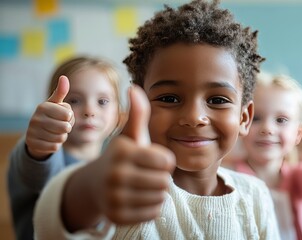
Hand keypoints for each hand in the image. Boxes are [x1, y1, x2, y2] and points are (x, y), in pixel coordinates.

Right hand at [25, 76, 73, 159]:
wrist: (37, 133)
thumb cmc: (51, 115)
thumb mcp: (56, 104)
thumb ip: (61, 92)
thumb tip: (64, 77)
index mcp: (43, 107)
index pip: (69, 115)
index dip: (70, 118)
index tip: (63, 116)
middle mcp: (35, 118)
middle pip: (65, 128)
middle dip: (67, 128)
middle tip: (60, 125)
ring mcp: (32, 132)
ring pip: (61, 138)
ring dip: (62, 137)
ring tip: (55, 132)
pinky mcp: (33, 144)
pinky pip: (55, 147)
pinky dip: (56, 145)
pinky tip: (49, 139)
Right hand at [91, 85, 175, 224]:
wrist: (95, 185)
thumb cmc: (121, 156)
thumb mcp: (129, 135)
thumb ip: (138, 113)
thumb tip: (135, 87)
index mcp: (122, 153)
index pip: (167, 161)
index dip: (164, 160)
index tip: (153, 159)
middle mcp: (115, 176)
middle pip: (165, 181)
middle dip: (161, 176)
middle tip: (148, 173)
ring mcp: (114, 199)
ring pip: (160, 197)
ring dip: (157, 191)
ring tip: (143, 185)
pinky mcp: (117, 217)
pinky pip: (153, 213)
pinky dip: (152, 206)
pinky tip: (139, 198)